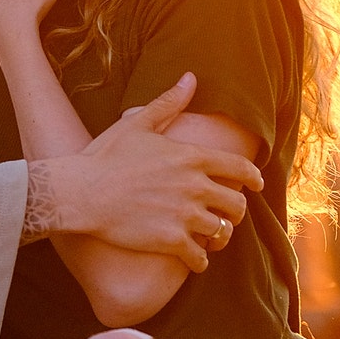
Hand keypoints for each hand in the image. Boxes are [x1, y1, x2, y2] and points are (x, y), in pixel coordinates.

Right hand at [28, 74, 259, 272]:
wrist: (81, 193)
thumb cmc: (106, 156)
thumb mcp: (137, 124)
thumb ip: (168, 103)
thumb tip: (190, 77)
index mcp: (191, 157)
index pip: (240, 169)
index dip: (254, 178)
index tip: (257, 185)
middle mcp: (194, 187)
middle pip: (236, 205)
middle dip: (236, 212)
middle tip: (228, 216)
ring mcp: (184, 216)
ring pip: (221, 232)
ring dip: (219, 237)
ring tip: (211, 238)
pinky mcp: (170, 241)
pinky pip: (200, 258)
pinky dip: (200, 261)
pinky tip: (195, 259)